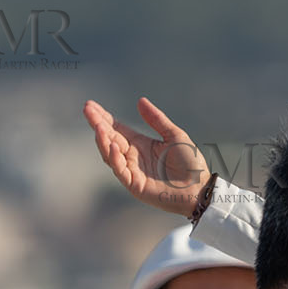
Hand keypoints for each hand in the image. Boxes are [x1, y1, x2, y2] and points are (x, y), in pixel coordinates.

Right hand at [83, 97, 209, 216]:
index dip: (105, 118)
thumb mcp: (174, 135)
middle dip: (98, 124)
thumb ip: (157, 120)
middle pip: (110, 138)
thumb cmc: (190, 163)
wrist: (199, 188)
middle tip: (87, 110)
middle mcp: (133, 156)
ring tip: (98, 126)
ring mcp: (132, 171)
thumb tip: (140, 100)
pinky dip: (115, 158)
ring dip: (103, 140)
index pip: (118, 129)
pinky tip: (113, 146)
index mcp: (141, 144)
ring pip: (111, 154)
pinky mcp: (135, 184)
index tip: (91, 106)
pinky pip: (121, 171)